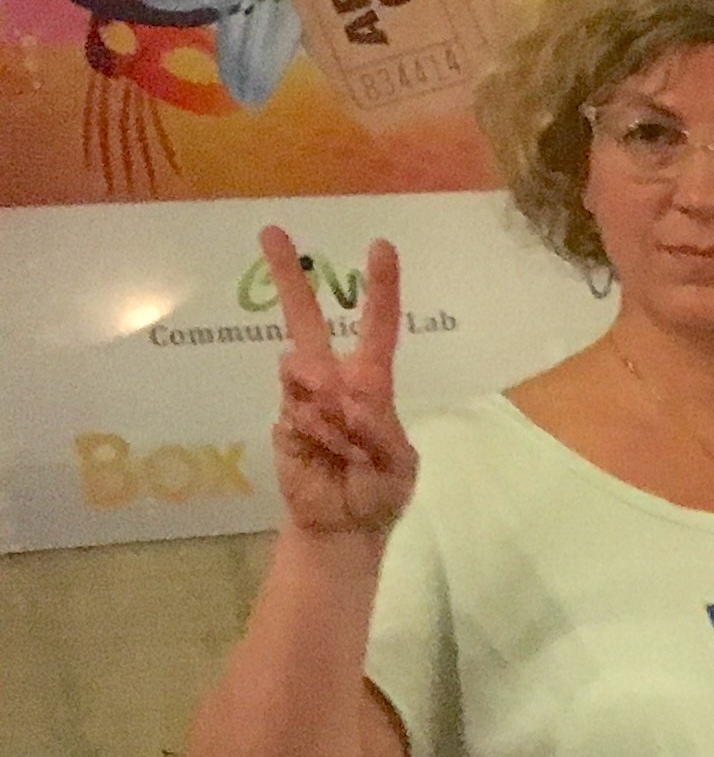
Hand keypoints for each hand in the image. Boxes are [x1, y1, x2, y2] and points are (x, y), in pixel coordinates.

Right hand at [264, 230, 415, 538]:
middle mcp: (333, 381)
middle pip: (306, 322)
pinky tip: (328, 452)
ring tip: (347, 448)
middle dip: (291, 278)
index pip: (377, 329)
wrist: (342, 526)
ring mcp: (302, 397)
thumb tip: (345, 398)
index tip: (380, 246)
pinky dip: (319, 432)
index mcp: (372, 384)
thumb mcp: (399, 464)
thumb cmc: (378, 491)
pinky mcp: (282, 418)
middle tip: (272, 231)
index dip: (380, 289)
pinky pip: (297, 410)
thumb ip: (380, 430)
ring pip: (305, 371)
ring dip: (332, 411)